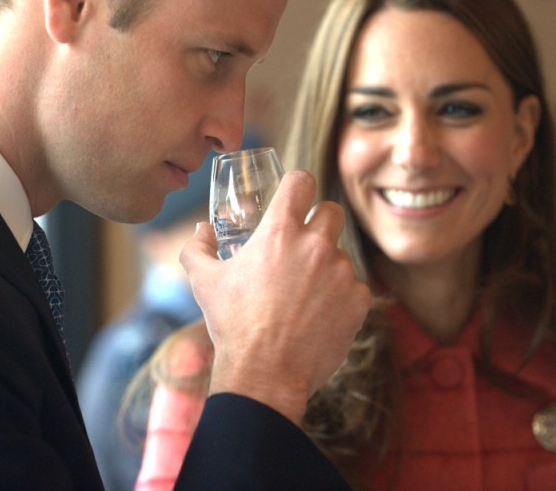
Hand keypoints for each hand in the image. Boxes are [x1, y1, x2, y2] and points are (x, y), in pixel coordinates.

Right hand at [180, 170, 371, 424]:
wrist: (265, 374)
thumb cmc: (233, 325)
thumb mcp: (204, 282)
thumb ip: (197, 247)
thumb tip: (200, 229)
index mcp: (279, 232)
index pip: (300, 181)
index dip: (297, 186)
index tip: (294, 197)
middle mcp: (315, 245)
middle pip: (331, 211)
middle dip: (318, 222)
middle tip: (303, 245)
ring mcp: (341, 272)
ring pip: (341, 253)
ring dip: (327, 265)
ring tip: (304, 293)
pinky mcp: (358, 300)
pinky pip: (354, 287)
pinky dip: (340, 297)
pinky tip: (319, 314)